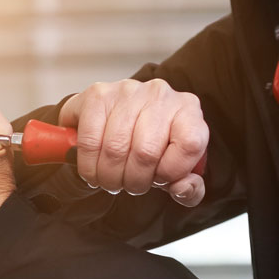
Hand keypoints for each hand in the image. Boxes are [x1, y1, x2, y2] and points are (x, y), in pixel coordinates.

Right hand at [56, 78, 207, 205]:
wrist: (114, 121)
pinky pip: (90, 142)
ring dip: (109, 177)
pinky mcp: (97, 94)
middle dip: (133, 182)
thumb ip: (190, 188)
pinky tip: (93, 169)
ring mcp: (127, 90)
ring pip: (115, 149)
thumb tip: (182, 188)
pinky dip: (88, 166)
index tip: (158, 179)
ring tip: (110, 180)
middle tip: (127, 185)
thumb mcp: (177, 171)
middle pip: (146, 152)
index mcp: (187, 109)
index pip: (189, 145)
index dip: (171, 173)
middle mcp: (160, 94)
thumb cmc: (150, 147)